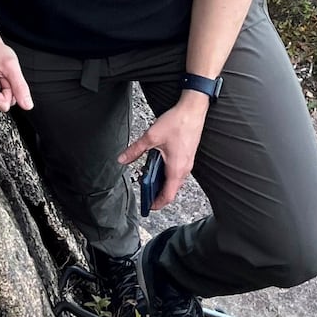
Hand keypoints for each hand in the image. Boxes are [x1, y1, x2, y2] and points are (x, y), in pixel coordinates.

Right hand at [0, 38, 32, 112]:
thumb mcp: (11, 66)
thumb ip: (20, 86)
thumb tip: (27, 105)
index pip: (3, 104)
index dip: (8, 90)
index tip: (2, 77)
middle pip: (4, 104)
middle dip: (8, 90)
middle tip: (2, 76)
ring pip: (4, 103)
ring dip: (6, 90)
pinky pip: (2, 101)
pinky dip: (3, 91)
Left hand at [118, 96, 208, 210]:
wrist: (193, 110)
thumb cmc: (177, 123)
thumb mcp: (151, 137)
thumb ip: (135, 150)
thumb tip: (123, 159)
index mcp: (176, 169)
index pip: (168, 196)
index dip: (157, 204)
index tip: (148, 206)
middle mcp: (184, 169)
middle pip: (171, 190)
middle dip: (157, 194)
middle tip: (144, 193)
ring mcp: (188, 163)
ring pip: (175, 181)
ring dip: (162, 183)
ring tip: (149, 178)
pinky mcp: (188, 156)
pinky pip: (178, 172)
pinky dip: (167, 174)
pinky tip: (158, 165)